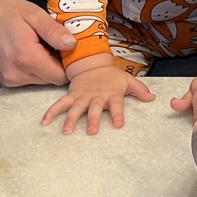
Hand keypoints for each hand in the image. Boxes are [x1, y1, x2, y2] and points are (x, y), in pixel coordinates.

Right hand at [0, 0, 76, 87]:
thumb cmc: (7, 14)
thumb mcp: (34, 15)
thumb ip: (54, 31)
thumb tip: (73, 45)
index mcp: (27, 57)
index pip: (61, 75)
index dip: (69, 63)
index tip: (66, 48)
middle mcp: (17, 74)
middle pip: (52, 79)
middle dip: (57, 64)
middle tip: (51, 43)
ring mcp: (9, 80)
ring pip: (41, 81)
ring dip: (45, 67)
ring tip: (38, 46)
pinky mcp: (5, 81)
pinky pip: (29, 80)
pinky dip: (34, 69)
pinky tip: (28, 52)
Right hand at [41, 58, 155, 133]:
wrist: (93, 64)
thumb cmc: (112, 77)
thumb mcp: (127, 80)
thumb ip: (139, 89)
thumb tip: (152, 98)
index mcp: (111, 93)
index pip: (117, 104)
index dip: (118, 114)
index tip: (119, 125)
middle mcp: (96, 96)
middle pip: (95, 108)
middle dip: (93, 119)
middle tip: (92, 131)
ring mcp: (82, 96)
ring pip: (76, 107)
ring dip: (71, 119)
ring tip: (67, 131)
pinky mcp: (72, 95)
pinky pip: (60, 104)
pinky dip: (52, 112)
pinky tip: (44, 122)